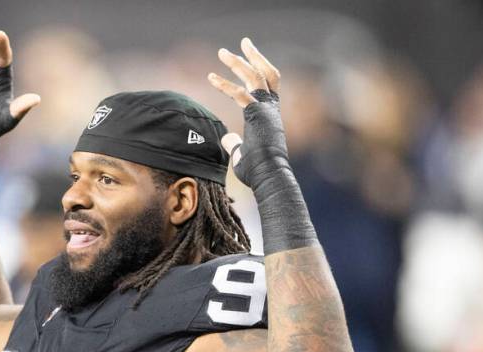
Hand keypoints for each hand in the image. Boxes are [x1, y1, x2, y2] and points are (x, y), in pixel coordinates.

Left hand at [208, 38, 316, 254]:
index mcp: (270, 115)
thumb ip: (235, 144)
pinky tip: (211, 78)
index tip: (245, 60)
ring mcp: (266, 110)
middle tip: (242, 43)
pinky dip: (225, 85)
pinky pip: (241, 94)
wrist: (269, 178)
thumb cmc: (258, 172)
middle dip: (253, 57)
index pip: (267, 86)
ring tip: (223, 52)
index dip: (258, 71)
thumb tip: (226, 138)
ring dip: (239, 62)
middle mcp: (271, 109)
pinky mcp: (257, 115)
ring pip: (256, 76)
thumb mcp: (243, 155)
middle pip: (266, 74)